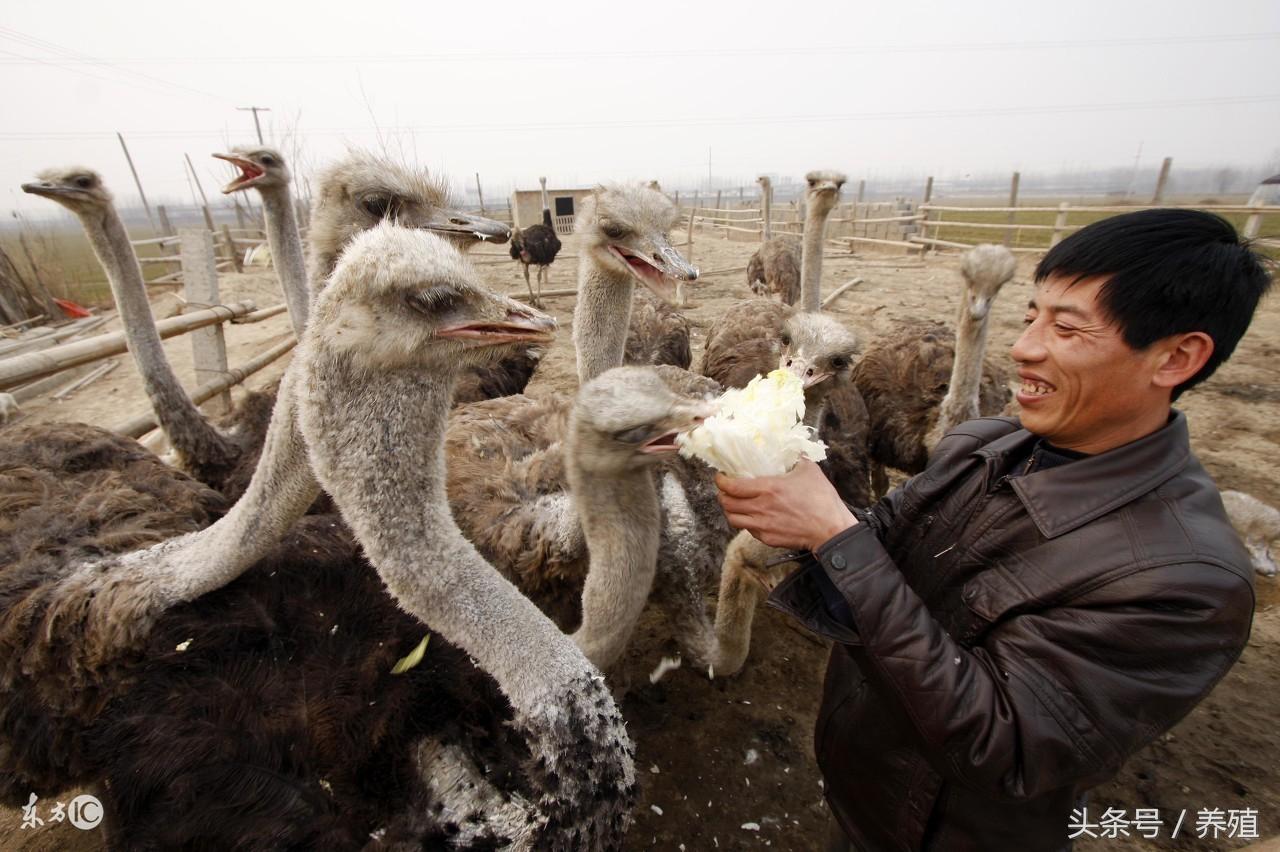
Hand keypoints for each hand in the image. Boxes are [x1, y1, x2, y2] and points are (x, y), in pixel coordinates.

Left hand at [715, 458, 856, 550]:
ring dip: (730, 511)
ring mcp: (762, 526)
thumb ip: (798, 459)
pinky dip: (745, 522)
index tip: (720, 477)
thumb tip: (796, 452)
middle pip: (727, 504)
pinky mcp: (768, 539)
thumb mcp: (810, 471)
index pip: (732, 487)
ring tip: (734, 505)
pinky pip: (748, 530)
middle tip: (725, 490)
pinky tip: (752, 516)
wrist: (830, 529)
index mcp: (767, 489)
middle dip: (722, 496)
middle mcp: (760, 508)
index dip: (721, 482)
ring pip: (733, 520)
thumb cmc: (821, 500)